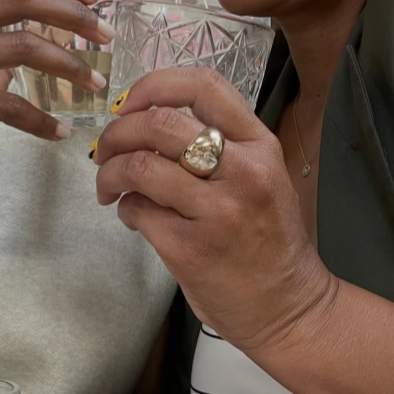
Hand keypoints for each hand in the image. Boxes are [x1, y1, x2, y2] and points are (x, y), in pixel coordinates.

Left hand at [94, 68, 336, 352]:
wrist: (289, 308)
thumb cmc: (269, 238)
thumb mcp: (262, 176)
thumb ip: (218, 144)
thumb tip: (144, 121)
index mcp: (260, 145)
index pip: (203, 85)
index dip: (153, 85)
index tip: (129, 105)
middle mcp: (243, 171)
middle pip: (159, 123)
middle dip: (117, 132)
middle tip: (105, 151)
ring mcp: (218, 211)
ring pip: (139, 166)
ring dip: (110, 172)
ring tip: (109, 187)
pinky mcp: (190, 249)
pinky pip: (137, 211)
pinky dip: (124, 209)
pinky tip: (133, 216)